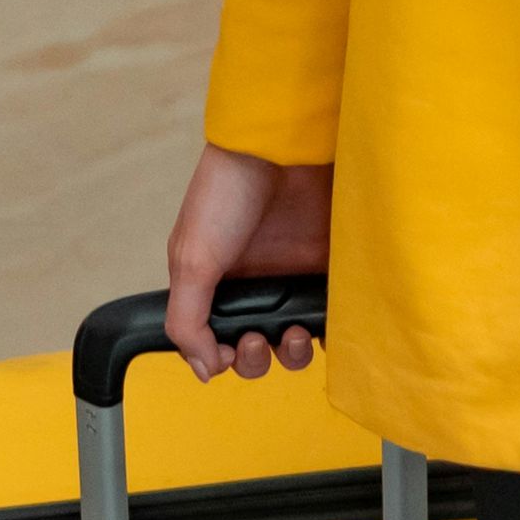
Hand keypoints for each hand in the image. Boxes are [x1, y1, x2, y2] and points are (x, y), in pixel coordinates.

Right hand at [164, 146, 333, 382]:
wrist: (280, 150)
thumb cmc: (227, 194)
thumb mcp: (191, 260)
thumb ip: (187, 320)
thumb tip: (204, 370)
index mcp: (214, 285)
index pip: (214, 342)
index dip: (222, 358)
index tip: (227, 352)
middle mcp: (253, 287)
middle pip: (256, 351)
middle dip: (255, 360)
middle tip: (256, 340)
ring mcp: (291, 280)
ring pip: (294, 343)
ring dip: (291, 354)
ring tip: (292, 334)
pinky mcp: (326, 272)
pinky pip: (332, 319)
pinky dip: (331, 335)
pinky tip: (324, 332)